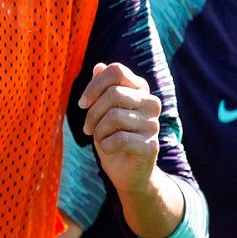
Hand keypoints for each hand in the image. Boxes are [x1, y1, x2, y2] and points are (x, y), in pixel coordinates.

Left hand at [78, 62, 160, 194]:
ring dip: (98, 131)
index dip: (94, 86)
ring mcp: (153, 124)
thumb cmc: (112, 136)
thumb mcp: (102, 110)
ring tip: (100, 138)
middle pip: (113, 94)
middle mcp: (151, 103)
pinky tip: (109, 149)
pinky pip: (119, 139)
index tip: (83, 103)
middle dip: (92, 113)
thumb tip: (99, 66)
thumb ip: (102, 88)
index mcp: (140, 89)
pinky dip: (106, 145)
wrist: (126, 171)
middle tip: (88, 128)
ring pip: (114, 117)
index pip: (117, 71)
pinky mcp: (151, 146)